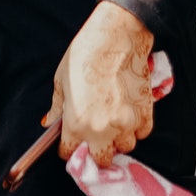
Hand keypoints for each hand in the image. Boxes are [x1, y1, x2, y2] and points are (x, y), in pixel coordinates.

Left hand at [47, 2, 155, 167]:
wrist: (117, 36)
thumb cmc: (85, 54)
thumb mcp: (61, 81)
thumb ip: (57, 107)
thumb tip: (49, 121)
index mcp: (76, 124)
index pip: (70, 154)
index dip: (69, 148)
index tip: (72, 142)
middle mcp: (102, 129)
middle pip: (101, 159)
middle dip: (96, 151)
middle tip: (95, 137)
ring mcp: (126, 122)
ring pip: (125, 147)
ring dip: (119, 139)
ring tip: (114, 123)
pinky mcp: (146, 112)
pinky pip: (143, 132)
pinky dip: (137, 127)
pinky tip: (129, 114)